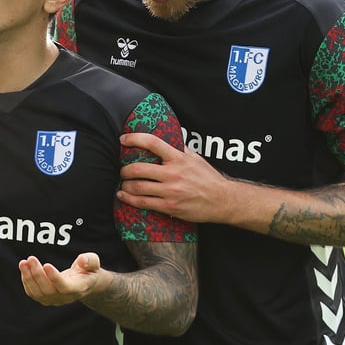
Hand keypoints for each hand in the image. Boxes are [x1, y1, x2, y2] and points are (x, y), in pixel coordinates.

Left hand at [19, 253, 107, 305]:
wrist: (84, 283)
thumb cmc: (89, 270)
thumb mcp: (94, 263)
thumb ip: (90, 260)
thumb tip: (82, 260)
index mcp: (78, 288)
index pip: (64, 287)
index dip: (55, 277)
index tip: (46, 264)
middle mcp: (65, 297)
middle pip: (48, 290)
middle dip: (37, 274)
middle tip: (31, 259)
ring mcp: (54, 300)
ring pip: (38, 293)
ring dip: (28, 278)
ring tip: (23, 262)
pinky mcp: (45, 299)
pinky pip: (33, 293)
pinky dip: (26, 281)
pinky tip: (25, 268)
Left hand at [117, 132, 232, 223]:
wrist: (221, 200)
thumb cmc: (208, 178)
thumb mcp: (195, 158)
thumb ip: (179, 149)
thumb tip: (167, 139)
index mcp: (178, 158)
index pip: (153, 143)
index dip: (134, 139)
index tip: (123, 139)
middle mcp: (173, 173)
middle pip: (138, 169)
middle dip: (125, 170)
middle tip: (123, 170)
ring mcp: (170, 191)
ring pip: (138, 187)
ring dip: (125, 185)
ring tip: (123, 184)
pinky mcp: (169, 206)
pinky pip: (143, 202)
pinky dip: (129, 199)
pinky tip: (123, 196)